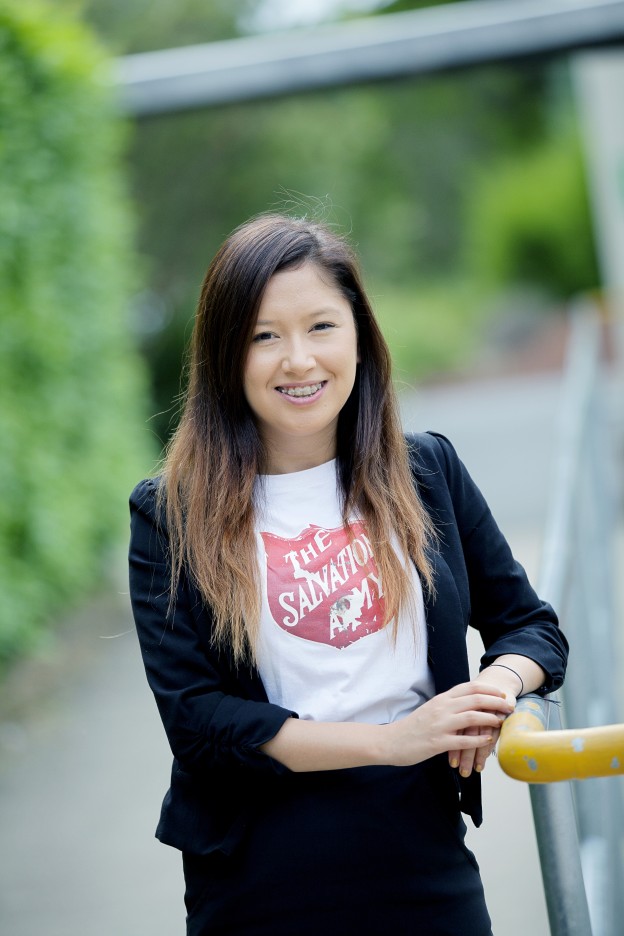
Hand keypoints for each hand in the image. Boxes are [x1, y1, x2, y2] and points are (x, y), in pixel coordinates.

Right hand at [387, 681, 513, 767]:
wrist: (391, 741)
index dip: (489, 689)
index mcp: (441, 699)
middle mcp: (442, 708)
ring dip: (491, 718)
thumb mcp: (431, 709)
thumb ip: (448, 705)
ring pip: (472, 717)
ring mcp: (440, 725)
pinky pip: (463, 741)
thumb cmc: (413, 727)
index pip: (469, 687)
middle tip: (510, 705)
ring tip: (503, 720)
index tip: (502, 693)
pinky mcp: (438, 742)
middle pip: (475, 699)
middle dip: (496, 701)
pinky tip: (488, 741)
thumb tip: (468, 703)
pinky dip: (479, 740)